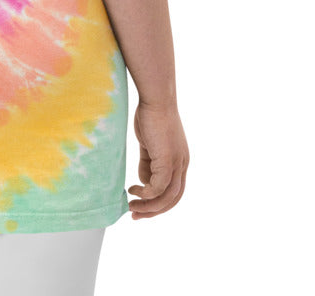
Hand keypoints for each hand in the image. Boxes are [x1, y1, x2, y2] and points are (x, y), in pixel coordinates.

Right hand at [127, 101, 188, 218]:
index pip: (173, 191)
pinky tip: (133, 190)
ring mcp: (177, 164)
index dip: (158, 202)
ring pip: (167, 197)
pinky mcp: (168, 161)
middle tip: (135, 214)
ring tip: (131, 207)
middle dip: (154, 211)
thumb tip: (143, 181)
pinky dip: (146, 194)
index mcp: (180, 161)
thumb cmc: (151, 115)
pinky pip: (158, 187)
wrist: (156, 99)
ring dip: (149, 207)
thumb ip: (148, 162)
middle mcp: (182, 165)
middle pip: (173, 199)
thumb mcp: (149, 144)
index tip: (140, 205)